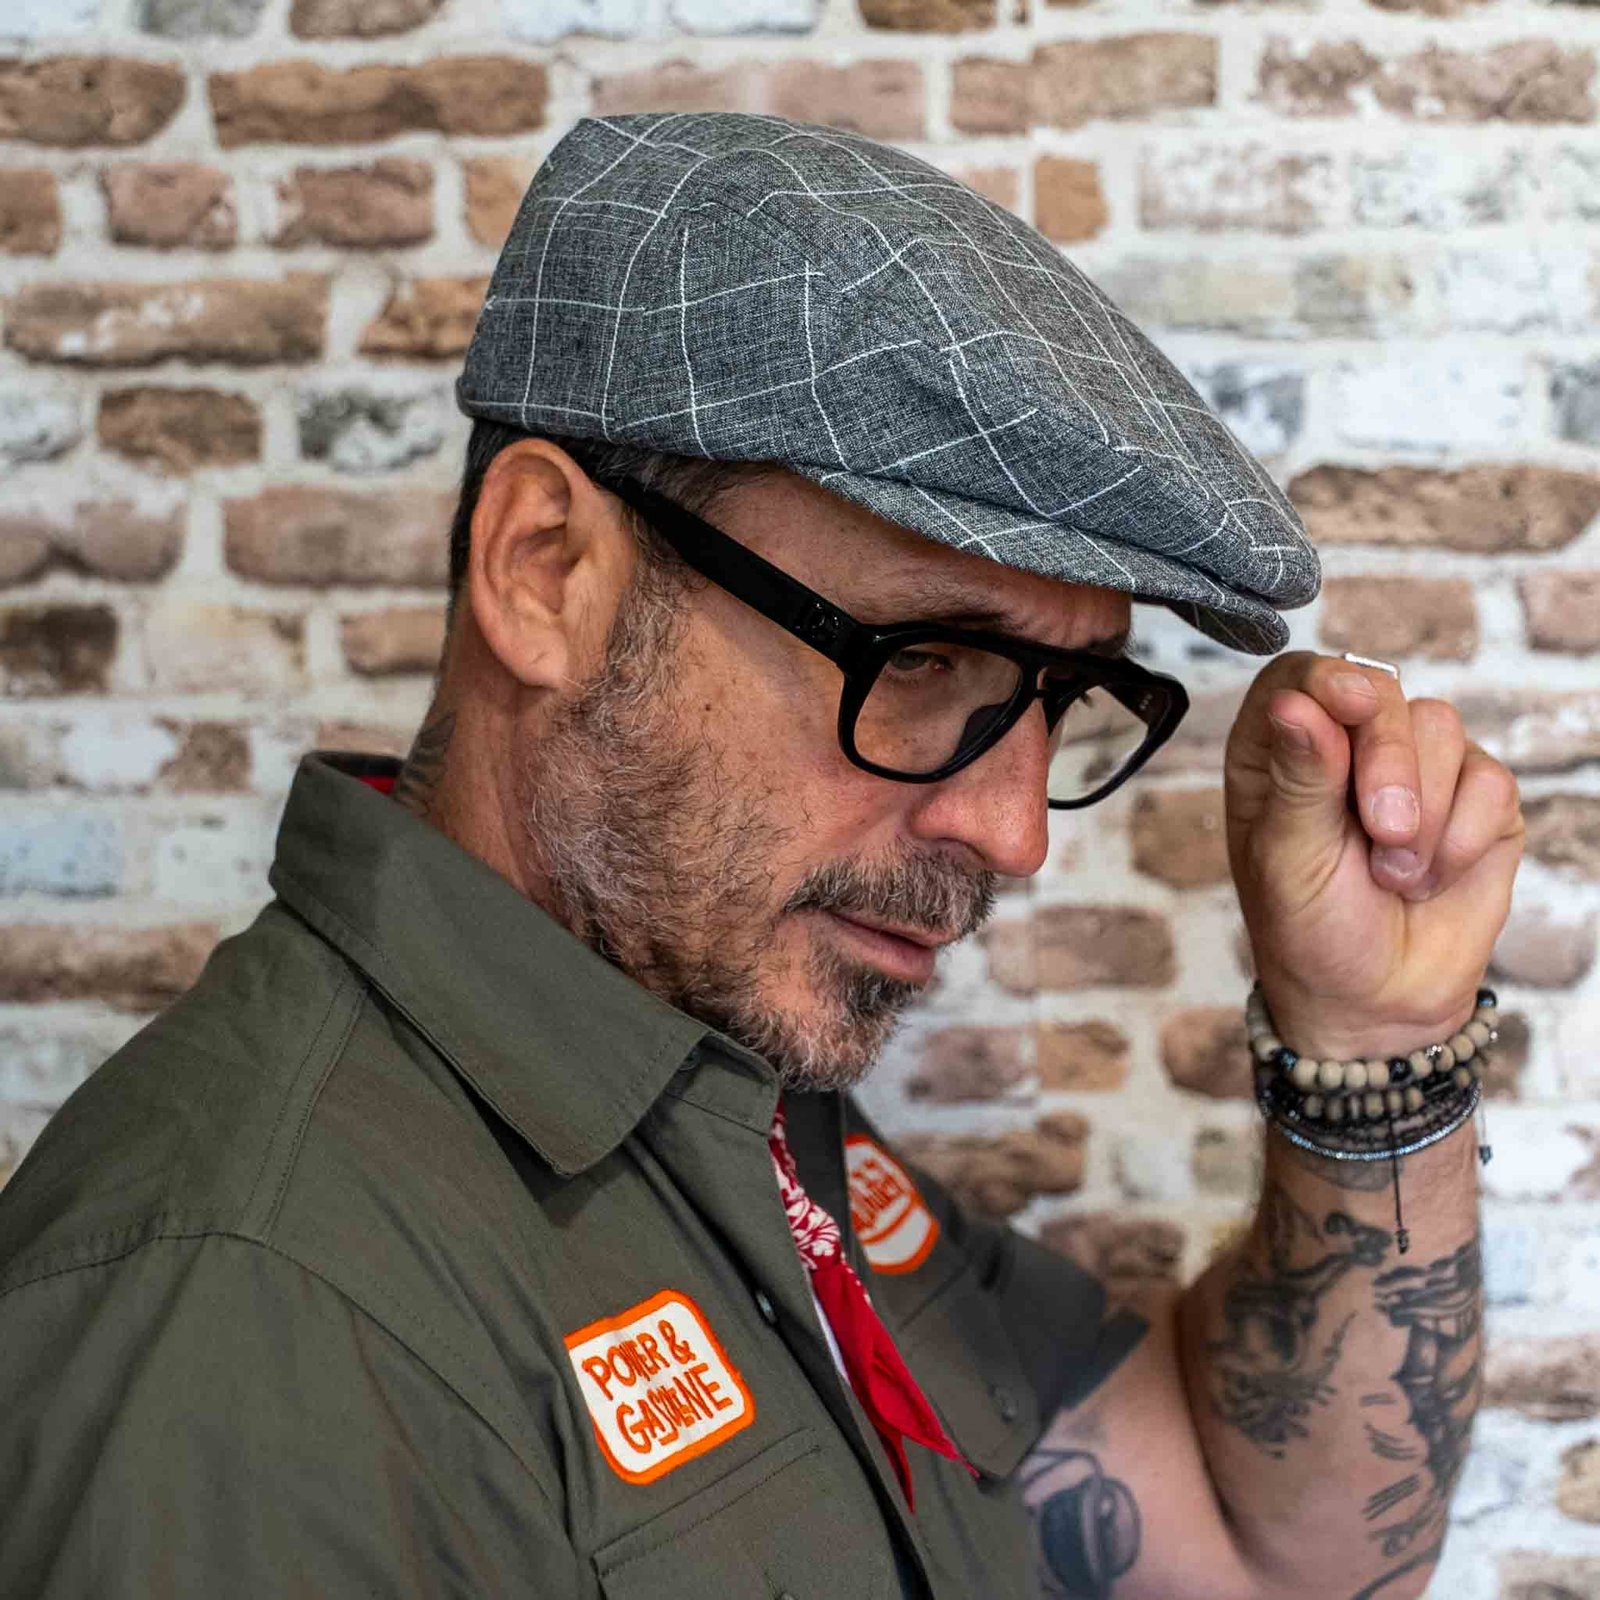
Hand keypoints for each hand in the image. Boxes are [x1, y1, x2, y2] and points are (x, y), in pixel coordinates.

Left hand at [1223, 651, 1525, 1059]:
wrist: (1374, 1002)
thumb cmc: (1309, 929)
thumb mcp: (1286, 857)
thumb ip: (1299, 776)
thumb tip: (1297, 702)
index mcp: (1280, 751)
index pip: (1302, 675)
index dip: (1329, 679)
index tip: (1347, 703)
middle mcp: (1346, 747)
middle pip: (1382, 692)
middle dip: (1389, 762)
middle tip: (1382, 830)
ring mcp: (1416, 769)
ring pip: (1441, 728)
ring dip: (1423, 811)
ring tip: (1392, 873)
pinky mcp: (1475, 802)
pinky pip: (1490, 782)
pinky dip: (1461, 837)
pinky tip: (1429, 879)